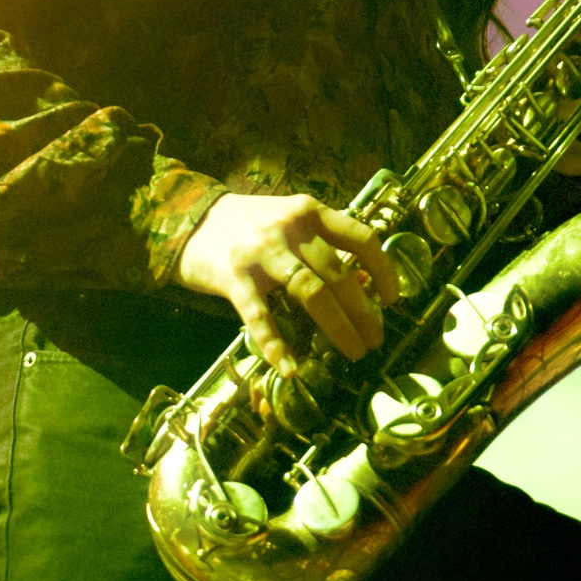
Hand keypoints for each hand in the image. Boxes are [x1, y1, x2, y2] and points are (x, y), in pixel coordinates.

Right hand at [176, 193, 399, 375]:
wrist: (188, 218)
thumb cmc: (249, 224)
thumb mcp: (290, 219)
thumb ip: (322, 242)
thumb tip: (362, 282)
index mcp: (310, 212)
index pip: (362, 238)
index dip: (383, 270)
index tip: (392, 299)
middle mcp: (291, 230)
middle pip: (339, 274)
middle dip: (364, 312)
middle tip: (375, 339)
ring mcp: (262, 253)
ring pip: (311, 292)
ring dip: (338, 327)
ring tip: (354, 352)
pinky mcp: (233, 277)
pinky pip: (260, 317)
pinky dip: (276, 345)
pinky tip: (290, 368)